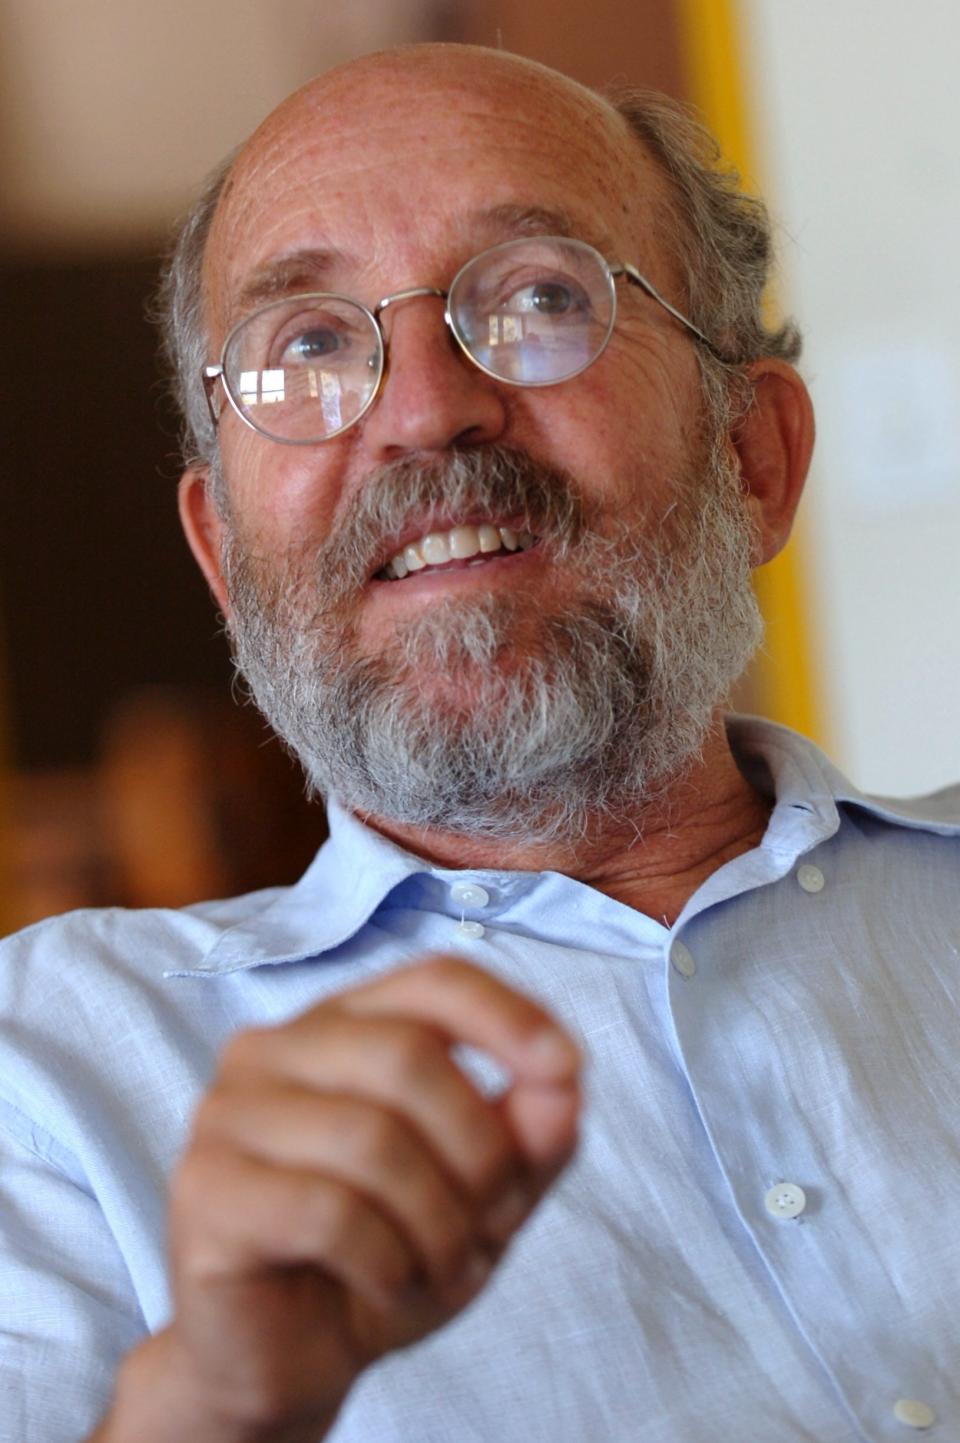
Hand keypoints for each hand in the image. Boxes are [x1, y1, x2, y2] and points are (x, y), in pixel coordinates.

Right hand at [135, 956, 581, 1440]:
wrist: (289, 1360)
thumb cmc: (383, 1254)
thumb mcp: (481, 1194)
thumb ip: (529, 1133)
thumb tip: (564, 1078)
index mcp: (341, 1025)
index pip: (432, 979)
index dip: (508, 1015)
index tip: (566, 1067)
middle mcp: (273, 1049)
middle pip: (409, 1055)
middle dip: (480, 1151)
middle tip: (496, 1222)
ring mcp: (228, 1113)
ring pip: (372, 1138)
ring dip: (438, 1222)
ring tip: (443, 1265)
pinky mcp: (206, 1189)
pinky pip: (326, 1211)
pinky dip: (385, 1261)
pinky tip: (383, 1283)